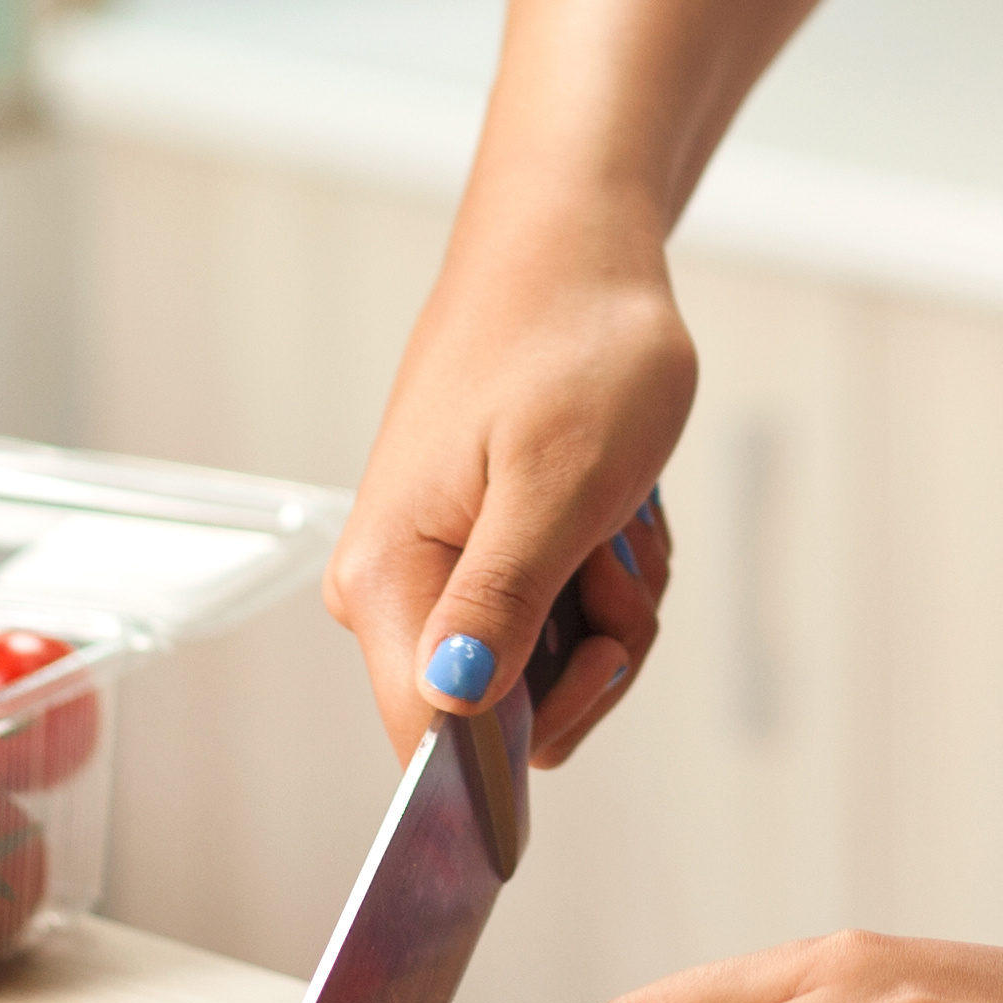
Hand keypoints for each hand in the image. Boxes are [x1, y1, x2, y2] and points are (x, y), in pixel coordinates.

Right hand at [325, 206, 697, 766]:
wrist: (575, 251)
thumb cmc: (569, 344)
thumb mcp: (557, 482)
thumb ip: (502, 603)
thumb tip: (451, 705)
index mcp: (388, 579)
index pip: (432, 742)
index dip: (518, 752)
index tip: (596, 665)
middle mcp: (396, 591)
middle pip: (510, 718)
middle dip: (595, 651)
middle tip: (613, 548)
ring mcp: (442, 573)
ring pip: (555, 670)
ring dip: (614, 605)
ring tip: (614, 510)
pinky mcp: (483, 554)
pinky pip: (567, 621)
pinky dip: (611, 573)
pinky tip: (614, 506)